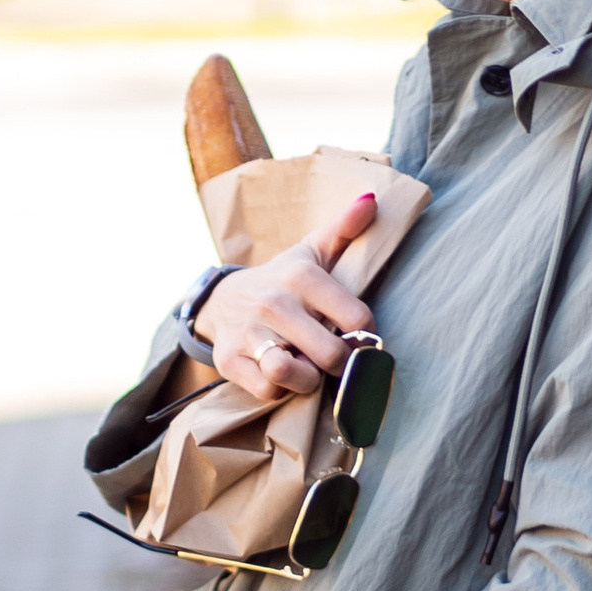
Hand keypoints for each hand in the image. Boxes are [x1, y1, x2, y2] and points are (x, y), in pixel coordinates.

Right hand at [203, 189, 378, 405]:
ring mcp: (250, 332)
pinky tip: (282, 375)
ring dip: (308, 380)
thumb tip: (372, 200)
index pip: (358, 318)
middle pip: (331, 354)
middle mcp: (275, 303)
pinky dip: (280, 390)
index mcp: (302, 276)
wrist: (219, 299)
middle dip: (340, 365)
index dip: (366, 336)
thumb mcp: (311, 252)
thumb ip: (344, 230)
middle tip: (335, 358)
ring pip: (292, 374)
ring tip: (307, 368)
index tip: (357, 336)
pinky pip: (268, 390)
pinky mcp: (230, 359)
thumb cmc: (282, 281)